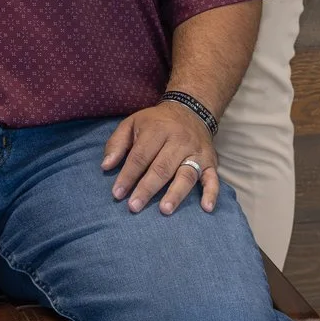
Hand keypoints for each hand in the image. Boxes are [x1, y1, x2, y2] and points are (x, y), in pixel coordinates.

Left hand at [103, 102, 220, 214]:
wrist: (190, 110)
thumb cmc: (155, 122)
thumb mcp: (131, 123)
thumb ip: (116, 143)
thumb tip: (106, 166)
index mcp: (156, 130)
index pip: (140, 156)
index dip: (128, 176)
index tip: (117, 193)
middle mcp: (178, 141)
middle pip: (161, 168)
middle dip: (147, 189)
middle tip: (134, 207)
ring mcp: (196, 152)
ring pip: (186, 175)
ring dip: (175, 194)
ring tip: (164, 210)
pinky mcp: (210, 161)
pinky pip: (213, 178)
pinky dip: (212, 193)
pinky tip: (206, 208)